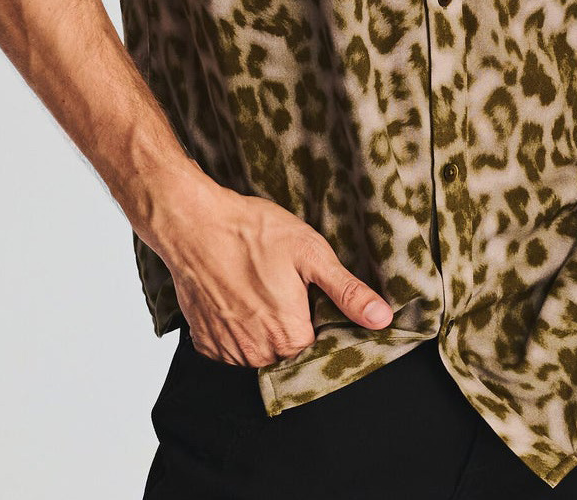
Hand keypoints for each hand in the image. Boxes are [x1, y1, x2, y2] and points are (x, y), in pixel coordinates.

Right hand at [147, 167, 394, 367]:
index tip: (317, 297)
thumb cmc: (252, 232)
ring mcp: (228, 350)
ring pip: (262, 350)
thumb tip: (382, 319)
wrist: (194, 223)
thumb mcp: (310, 253)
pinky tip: (240, 296)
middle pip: (291, 350)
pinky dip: (239, 327)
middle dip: (295, 323)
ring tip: (263, 286)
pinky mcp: (205, 341)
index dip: (324, 320)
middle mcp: (259, 353)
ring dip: (267, 327)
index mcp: (291, 335)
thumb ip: (347, 292)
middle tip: (289, 285)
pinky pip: (233, 346)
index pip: (323, 345)